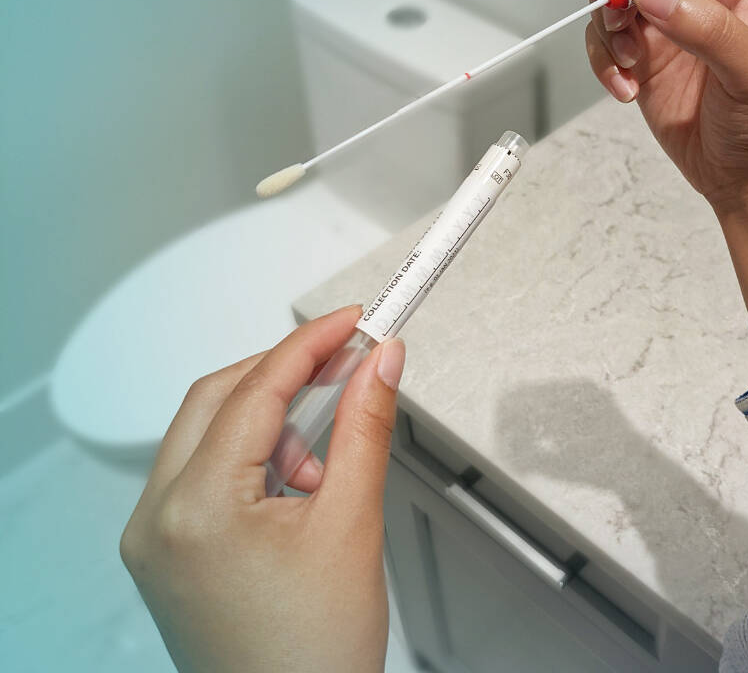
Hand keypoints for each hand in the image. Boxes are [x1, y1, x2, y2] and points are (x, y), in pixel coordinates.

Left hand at [120, 305, 405, 672]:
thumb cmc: (313, 654)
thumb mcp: (352, 524)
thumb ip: (366, 428)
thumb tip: (381, 363)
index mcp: (195, 509)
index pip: (255, 391)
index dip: (311, 345)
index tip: (353, 321)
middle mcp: (156, 520)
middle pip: (217, 400)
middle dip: (285, 377)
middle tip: (347, 362)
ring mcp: (153, 539)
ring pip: (206, 434)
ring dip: (269, 423)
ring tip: (325, 465)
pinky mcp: (165, 554)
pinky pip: (201, 476)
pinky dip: (250, 461)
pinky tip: (297, 487)